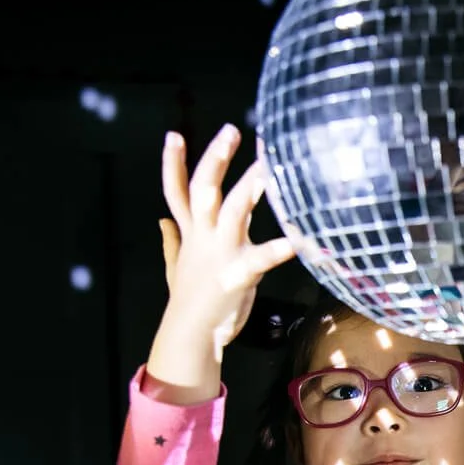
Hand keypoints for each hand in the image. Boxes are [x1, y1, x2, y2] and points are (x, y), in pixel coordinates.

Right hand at [157, 124, 295, 355]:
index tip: (173, 134)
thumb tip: (162, 221)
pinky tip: (301, 241)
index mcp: (191, 232)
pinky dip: (281, 248)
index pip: (176, 190)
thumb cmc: (190, 298)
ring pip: (232, 210)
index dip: (173, 164)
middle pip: (203, 189)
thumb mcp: (176, 265)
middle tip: (231, 131)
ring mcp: (220, 253)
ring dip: (250, 186)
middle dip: (215, 159)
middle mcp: (203, 236)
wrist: (191, 334)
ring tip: (268, 166)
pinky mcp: (238, 274)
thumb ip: (172, 240)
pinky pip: (262, 257)